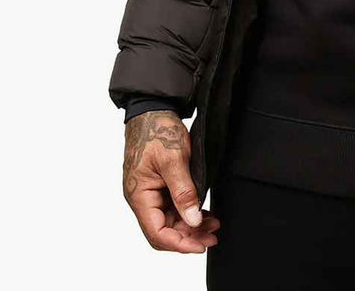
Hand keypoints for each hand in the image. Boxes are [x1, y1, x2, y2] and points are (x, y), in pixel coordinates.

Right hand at [122, 110, 220, 252]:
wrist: (154, 109)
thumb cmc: (157, 130)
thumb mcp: (173, 160)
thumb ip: (183, 191)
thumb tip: (193, 219)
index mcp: (140, 195)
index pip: (156, 232)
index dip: (179, 243)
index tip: (200, 245)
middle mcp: (143, 198)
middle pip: (164, 229)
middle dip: (189, 236)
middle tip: (213, 236)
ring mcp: (151, 191)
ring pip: (170, 219)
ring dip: (191, 224)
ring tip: (213, 225)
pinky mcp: (160, 184)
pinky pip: (173, 206)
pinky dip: (189, 211)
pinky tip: (205, 212)